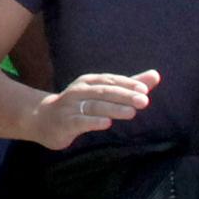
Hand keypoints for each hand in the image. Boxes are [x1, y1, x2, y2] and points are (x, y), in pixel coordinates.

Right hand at [24, 69, 155, 149]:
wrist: (42, 118)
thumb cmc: (78, 105)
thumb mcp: (102, 93)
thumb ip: (128, 86)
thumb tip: (156, 75)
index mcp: (90, 82)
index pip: (111, 80)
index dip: (127, 84)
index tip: (145, 89)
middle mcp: (80, 90)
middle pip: (105, 92)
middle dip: (125, 95)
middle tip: (144, 101)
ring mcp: (71, 106)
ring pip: (94, 106)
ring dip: (113, 108)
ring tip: (131, 112)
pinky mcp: (65, 122)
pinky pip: (80, 121)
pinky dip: (93, 122)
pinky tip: (107, 123)